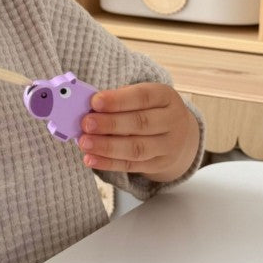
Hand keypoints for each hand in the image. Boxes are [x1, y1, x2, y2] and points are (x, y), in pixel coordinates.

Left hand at [78, 82, 199, 182]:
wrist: (179, 136)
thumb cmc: (150, 111)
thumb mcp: (144, 99)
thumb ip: (119, 101)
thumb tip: (89, 109)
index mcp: (166, 97)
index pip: (143, 97)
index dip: (118, 100)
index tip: (94, 102)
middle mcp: (172, 121)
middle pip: (141, 123)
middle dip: (110, 124)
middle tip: (86, 124)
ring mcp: (169, 145)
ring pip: (137, 148)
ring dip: (107, 146)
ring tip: (84, 143)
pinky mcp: (159, 164)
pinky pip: (132, 166)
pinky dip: (109, 163)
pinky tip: (91, 159)